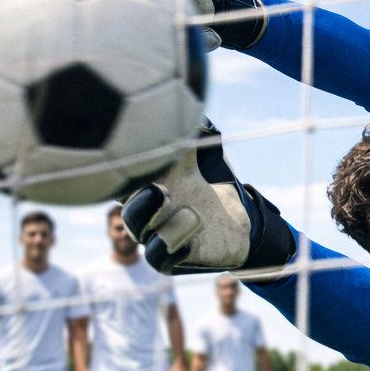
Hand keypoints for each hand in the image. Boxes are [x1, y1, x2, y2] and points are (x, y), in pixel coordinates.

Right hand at [120, 121, 295, 276]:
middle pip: (128, 210)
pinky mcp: (174, 256)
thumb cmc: (216, 180)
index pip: (125, 180)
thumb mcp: (208, 154)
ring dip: (166, 225)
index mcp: (149, 183)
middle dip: (139, 202)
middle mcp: (147, 211)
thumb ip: (197, 133)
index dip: (125, 175)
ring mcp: (157, 234)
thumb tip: (193, 112)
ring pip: (142, 235)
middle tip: (159, 190)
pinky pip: (160, 258)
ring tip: (193, 214)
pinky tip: (191, 240)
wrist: (244, 216)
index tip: (138, 165)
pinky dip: (171, 248)